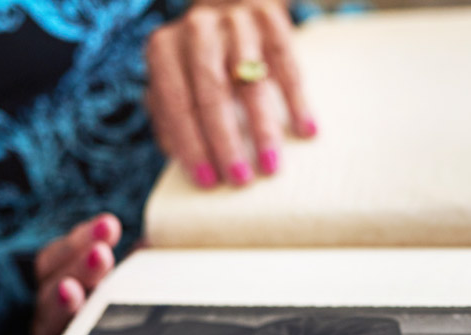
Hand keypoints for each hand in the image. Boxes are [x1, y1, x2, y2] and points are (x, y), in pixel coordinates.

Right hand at [31, 213, 121, 334]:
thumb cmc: (107, 313)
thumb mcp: (118, 286)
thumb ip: (132, 267)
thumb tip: (153, 243)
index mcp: (63, 278)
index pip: (64, 253)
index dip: (82, 238)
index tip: (109, 225)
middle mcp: (51, 305)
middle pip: (56, 280)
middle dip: (79, 266)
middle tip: (101, 254)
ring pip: (49, 316)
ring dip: (61, 303)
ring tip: (72, 290)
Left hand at [144, 0, 315, 188]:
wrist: (228, 7)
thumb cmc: (199, 62)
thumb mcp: (175, 82)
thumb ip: (171, 117)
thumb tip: (183, 156)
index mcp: (164, 49)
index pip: (175, 103)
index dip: (191, 144)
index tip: (208, 181)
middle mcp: (197, 30)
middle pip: (211, 92)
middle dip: (225, 141)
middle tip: (240, 179)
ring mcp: (234, 21)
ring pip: (250, 80)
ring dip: (261, 128)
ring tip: (271, 166)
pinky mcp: (269, 18)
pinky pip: (286, 63)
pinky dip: (296, 100)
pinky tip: (306, 131)